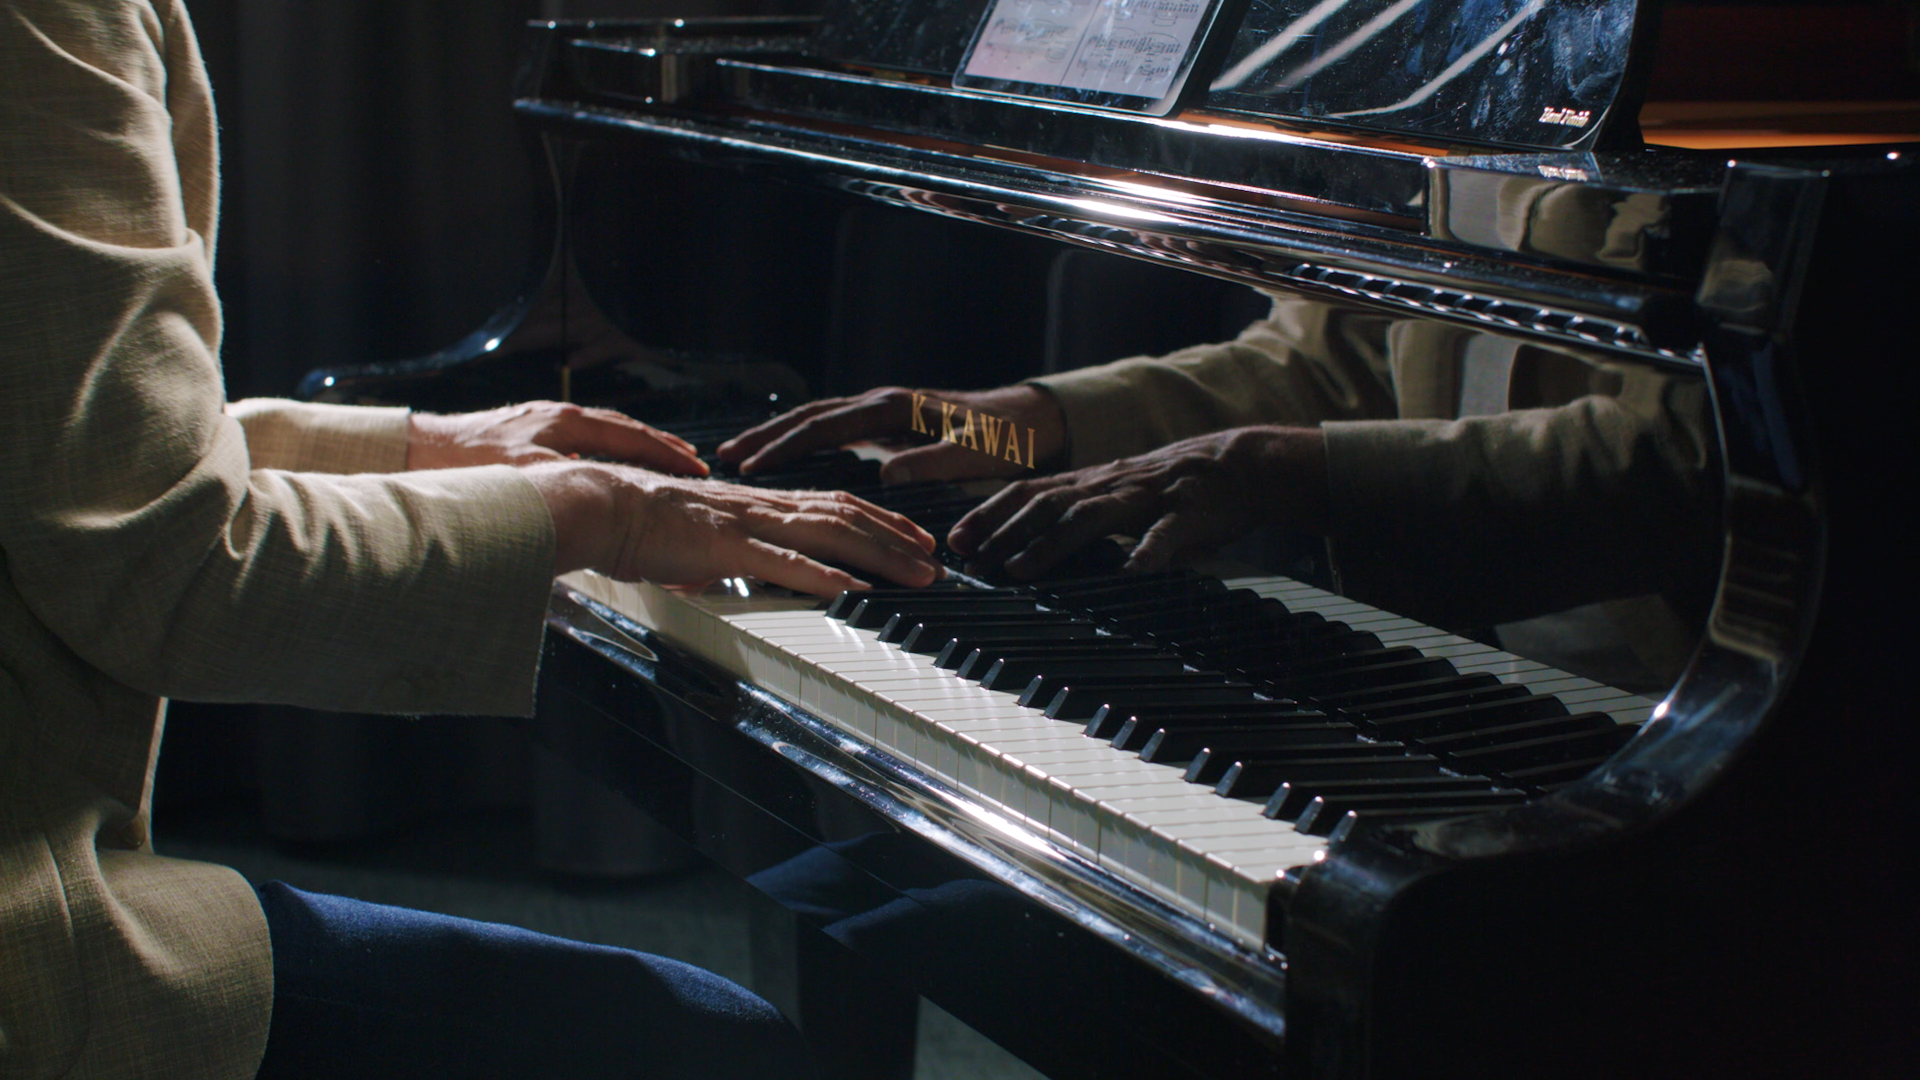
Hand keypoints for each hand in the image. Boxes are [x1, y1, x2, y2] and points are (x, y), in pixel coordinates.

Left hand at [408, 401, 706, 475]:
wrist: (420, 449)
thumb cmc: (464, 465)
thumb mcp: (524, 480)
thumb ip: (568, 487)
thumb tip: (606, 499)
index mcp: (565, 425)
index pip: (632, 438)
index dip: (667, 454)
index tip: (695, 466)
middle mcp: (558, 417)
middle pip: (624, 429)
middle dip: (661, 445)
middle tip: (691, 461)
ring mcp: (542, 421)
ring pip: (603, 430)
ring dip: (635, 444)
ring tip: (660, 458)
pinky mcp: (526, 431)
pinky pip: (581, 436)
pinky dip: (606, 447)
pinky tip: (604, 462)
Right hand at [526, 461, 940, 594]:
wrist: (597, 506)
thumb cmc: (640, 524)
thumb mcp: (702, 538)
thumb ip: (731, 551)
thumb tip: (750, 569)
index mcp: (757, 504)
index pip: (834, 504)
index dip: (880, 521)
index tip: (915, 539)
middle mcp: (760, 507)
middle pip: (846, 518)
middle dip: (898, 541)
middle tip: (936, 562)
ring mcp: (745, 525)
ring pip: (827, 534)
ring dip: (877, 556)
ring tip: (914, 575)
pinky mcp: (721, 547)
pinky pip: (777, 560)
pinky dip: (815, 573)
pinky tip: (846, 586)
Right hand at [716, 385, 1066, 482]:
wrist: (1030, 419)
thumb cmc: (1005, 436)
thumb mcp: (973, 453)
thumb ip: (931, 463)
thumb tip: (886, 476)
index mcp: (894, 407)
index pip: (826, 424)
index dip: (785, 444)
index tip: (752, 462)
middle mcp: (882, 404)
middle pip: (810, 416)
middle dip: (767, 435)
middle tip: (726, 456)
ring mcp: (883, 414)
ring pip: (819, 421)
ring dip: (781, 438)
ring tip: (743, 457)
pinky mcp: (889, 427)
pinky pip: (835, 432)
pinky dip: (805, 443)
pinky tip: (789, 460)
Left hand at [948, 426, 1328, 578]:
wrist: (1239, 465)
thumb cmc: (1172, 488)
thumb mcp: (1117, 496)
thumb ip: (1077, 515)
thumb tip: (1025, 545)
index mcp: (1091, 482)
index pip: (1027, 491)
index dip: (989, 513)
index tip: (956, 539)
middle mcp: (1109, 484)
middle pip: (1046, 503)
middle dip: (1004, 532)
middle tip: (974, 561)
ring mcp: (1147, 497)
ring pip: (1091, 516)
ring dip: (1052, 544)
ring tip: (1022, 569)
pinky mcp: (1188, 514)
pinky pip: (1167, 533)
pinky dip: (1150, 549)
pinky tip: (1137, 569)